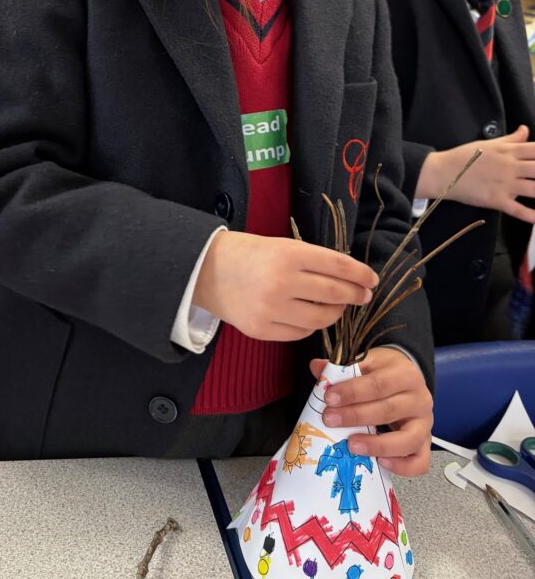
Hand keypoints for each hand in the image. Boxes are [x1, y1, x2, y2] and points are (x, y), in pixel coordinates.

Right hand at [192, 232, 377, 341]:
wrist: (205, 271)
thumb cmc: (247, 253)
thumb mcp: (281, 245)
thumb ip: (312, 261)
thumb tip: (349, 277)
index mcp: (288, 254)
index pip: (337, 266)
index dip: (360, 274)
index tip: (372, 279)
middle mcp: (282, 282)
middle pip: (334, 293)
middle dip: (355, 295)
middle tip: (363, 295)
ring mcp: (271, 309)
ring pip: (321, 318)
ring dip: (336, 312)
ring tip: (338, 306)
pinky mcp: (262, 330)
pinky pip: (300, 333)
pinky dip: (311, 326)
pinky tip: (311, 316)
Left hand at [311, 347, 432, 475]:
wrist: (408, 378)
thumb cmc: (385, 371)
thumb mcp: (367, 361)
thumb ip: (343, 366)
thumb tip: (317, 367)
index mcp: (405, 374)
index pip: (378, 384)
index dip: (353, 391)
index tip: (329, 398)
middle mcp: (420, 399)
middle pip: (388, 410)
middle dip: (356, 417)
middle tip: (330, 420)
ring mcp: (425, 423)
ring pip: (407, 439)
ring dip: (377, 445)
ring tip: (352, 445)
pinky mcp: (425, 442)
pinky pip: (420, 461)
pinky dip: (402, 466)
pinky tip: (381, 463)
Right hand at [417, 124, 534, 223]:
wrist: (443, 172)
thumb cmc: (466, 156)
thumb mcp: (489, 144)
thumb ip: (512, 139)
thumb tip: (526, 130)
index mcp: (509, 151)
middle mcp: (510, 166)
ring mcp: (504, 184)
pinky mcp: (496, 200)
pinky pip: (519, 210)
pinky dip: (532, 216)